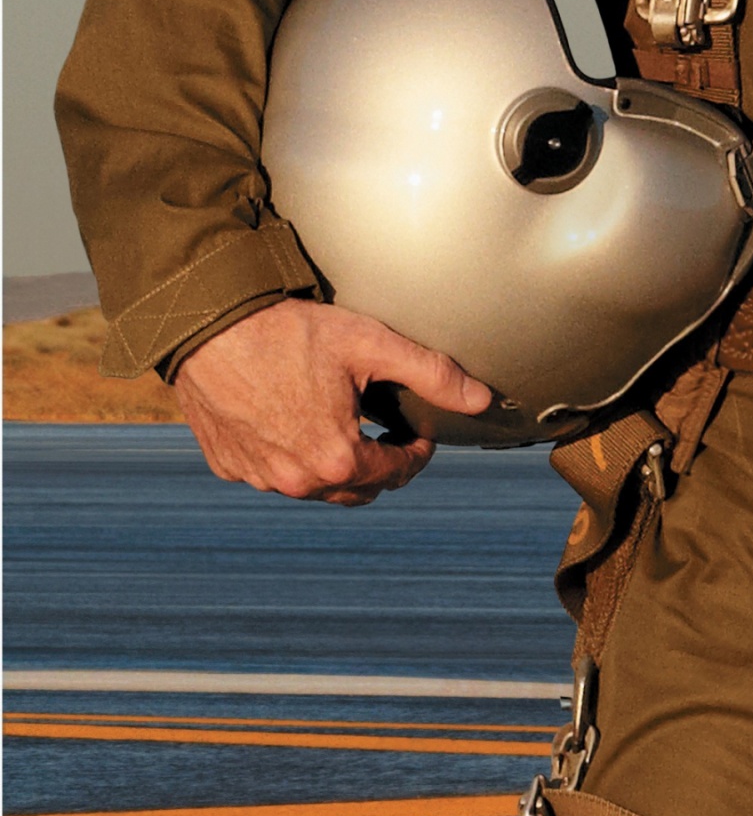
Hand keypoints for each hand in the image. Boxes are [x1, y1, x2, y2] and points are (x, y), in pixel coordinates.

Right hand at [170, 298, 490, 504]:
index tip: (420, 435)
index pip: (395, 474)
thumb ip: (430, 373)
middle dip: (379, 466)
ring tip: (345, 426)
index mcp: (336, 460)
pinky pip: (272, 473)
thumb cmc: (288, 331)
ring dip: (336, 466)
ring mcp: (258, 478)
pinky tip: (295, 421)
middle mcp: (296, 482)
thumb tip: (482, 399)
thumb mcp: (369, 343)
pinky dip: (291, 457)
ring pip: (314, 488)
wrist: (207, 325)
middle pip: (356, 491)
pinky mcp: (229, 466)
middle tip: (388, 434)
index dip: (416, 453)